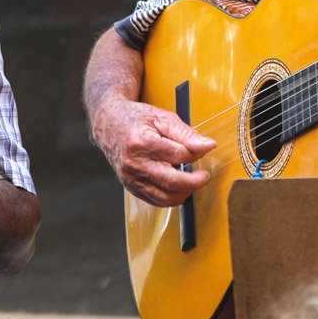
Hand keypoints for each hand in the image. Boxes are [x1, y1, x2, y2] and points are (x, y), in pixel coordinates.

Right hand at [92, 97, 214, 206]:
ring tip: (191, 181)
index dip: (195, 153)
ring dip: (184, 192)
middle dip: (194, 182)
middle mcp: (133, 163)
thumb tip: (209, 146)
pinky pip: (156, 201)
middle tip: (204, 176)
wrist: (108, 123)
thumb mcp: (162, 118)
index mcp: (141, 142)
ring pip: (165, 197)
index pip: (178, 155)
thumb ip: (186, 133)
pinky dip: (170, 197)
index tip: (204, 149)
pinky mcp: (130, 187)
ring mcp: (130, 178)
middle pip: (172, 182)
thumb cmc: (136, 119)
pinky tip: (177, 186)